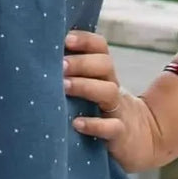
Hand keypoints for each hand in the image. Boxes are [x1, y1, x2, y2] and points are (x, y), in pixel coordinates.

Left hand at [64, 30, 163, 174]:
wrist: (140, 139)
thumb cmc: (101, 110)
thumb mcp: (93, 87)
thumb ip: (73, 73)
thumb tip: (38, 55)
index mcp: (103, 73)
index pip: (100, 47)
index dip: (85, 40)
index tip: (64, 39)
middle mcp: (112, 86)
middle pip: (105, 65)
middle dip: (81, 62)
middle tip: (59, 65)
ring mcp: (118, 110)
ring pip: (108, 91)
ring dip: (84, 86)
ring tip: (63, 87)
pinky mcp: (120, 134)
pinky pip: (111, 127)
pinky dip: (94, 125)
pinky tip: (76, 123)